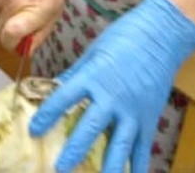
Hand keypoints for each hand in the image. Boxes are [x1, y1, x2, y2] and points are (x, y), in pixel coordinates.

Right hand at [0, 0, 64, 50]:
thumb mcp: (55, 8)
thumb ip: (40, 33)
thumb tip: (24, 51)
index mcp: (35, 10)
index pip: (11, 36)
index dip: (11, 44)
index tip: (16, 44)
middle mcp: (13, 2)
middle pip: (1, 31)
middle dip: (10, 30)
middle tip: (21, 17)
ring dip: (3, 15)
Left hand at [31, 0, 194, 172]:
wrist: (160, 35)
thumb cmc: (123, 38)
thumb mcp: (92, 53)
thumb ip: (76, 74)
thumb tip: (57, 88)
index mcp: (92, 77)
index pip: (63, 99)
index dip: (47, 116)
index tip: (33, 130)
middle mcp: (112, 97)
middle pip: (90, 128)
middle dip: (74, 150)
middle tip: (59, 168)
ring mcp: (133, 110)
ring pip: (118, 145)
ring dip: (107, 166)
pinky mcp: (150, 117)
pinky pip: (142, 146)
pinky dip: (137, 164)